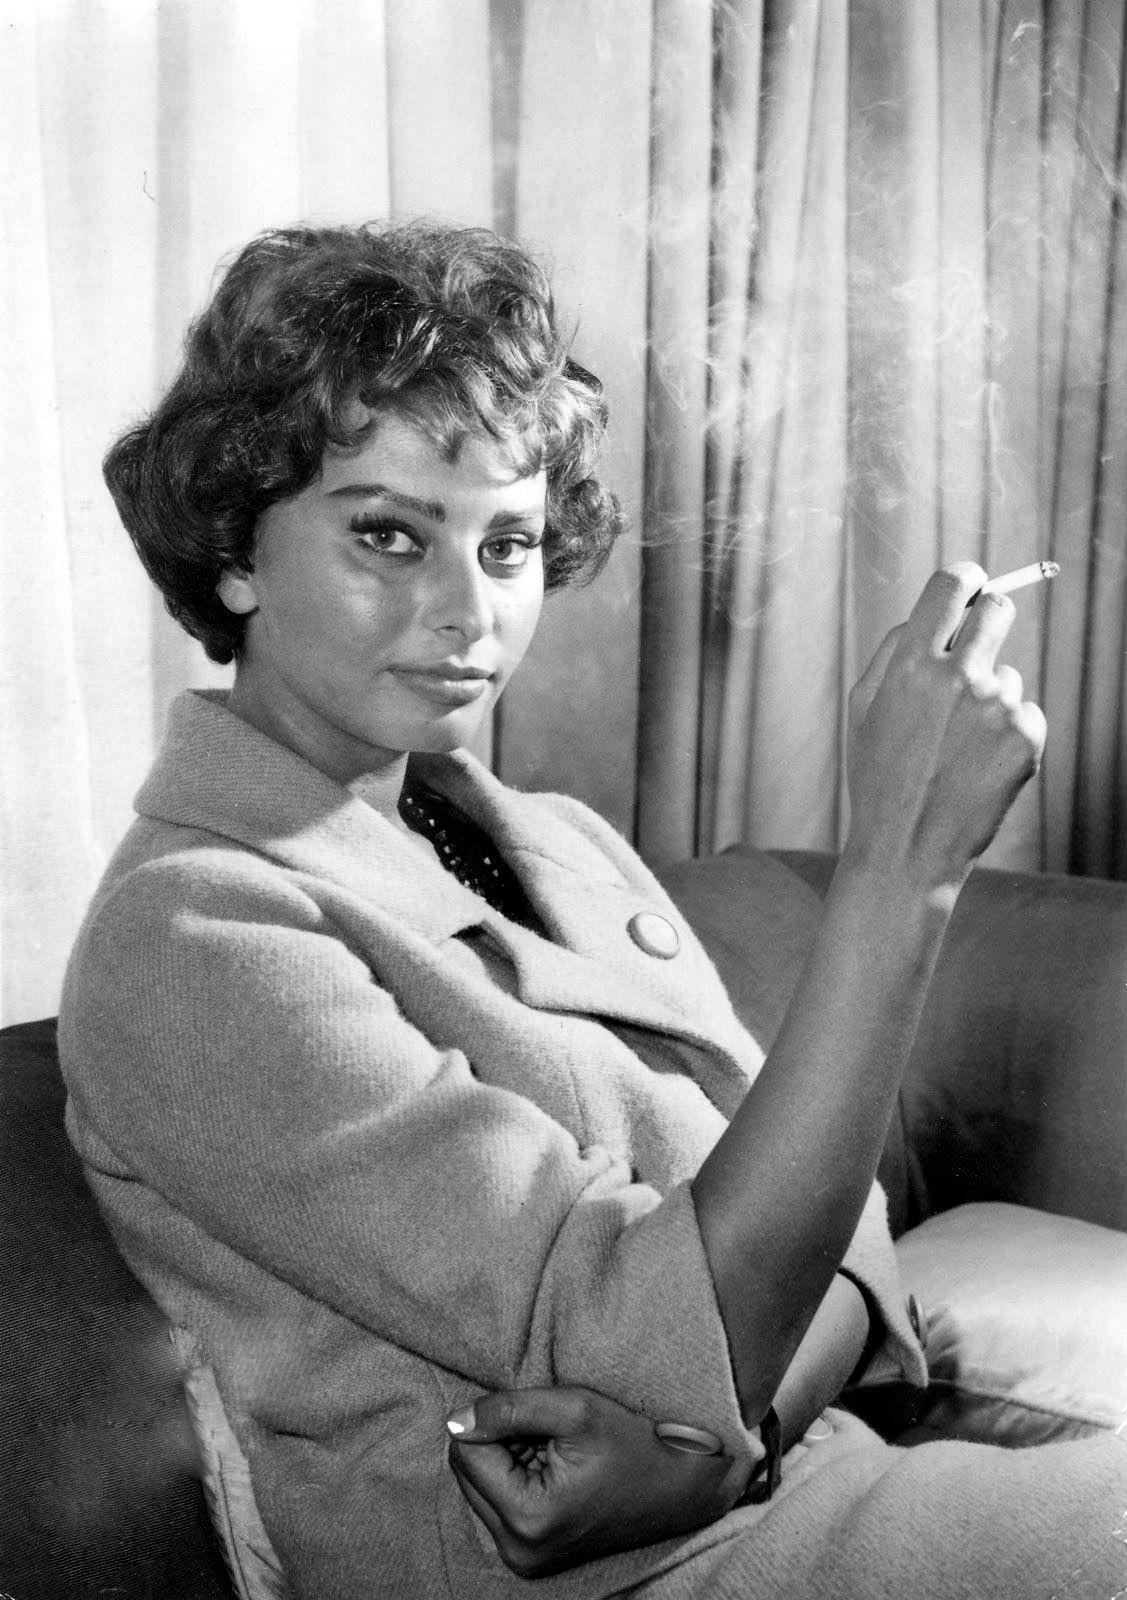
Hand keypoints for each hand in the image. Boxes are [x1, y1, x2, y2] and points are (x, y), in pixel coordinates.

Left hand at [446, 1387, 746, 1577]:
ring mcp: (525, 1557)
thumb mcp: (573, 1408)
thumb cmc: (633, 1444)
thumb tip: (456, 1419)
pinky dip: (518, 1477)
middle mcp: (519, 1548)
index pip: (465, 1452)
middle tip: (548, 1433)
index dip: (491, 1420)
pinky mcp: (531, 1555)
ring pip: (480, 1485)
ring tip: (555, 1451)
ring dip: (507, 1458)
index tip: (535, 1414)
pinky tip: (556, 1468)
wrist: (680, 1489)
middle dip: (498, 1441)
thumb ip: (508, 1409)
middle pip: (467, 1472)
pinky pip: (499, 1502)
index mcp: (528, 1516)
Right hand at [845, 563, 1046, 892]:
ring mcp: (996, 706)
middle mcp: (957, 676)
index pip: (951, 586)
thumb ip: (894, 652)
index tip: (971, 584)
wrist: (906, 848)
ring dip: (991, 699)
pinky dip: (1009, 736)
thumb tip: (935, 613)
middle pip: (997, 611)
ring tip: (959, 748)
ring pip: (1009, 675)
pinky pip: (1026, 714)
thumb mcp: (864, 708)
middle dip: (990, 620)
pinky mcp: (1026, 736)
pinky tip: (980, 766)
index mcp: (909, 663)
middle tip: (976, 651)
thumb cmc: (879, 776)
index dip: (965, 580)